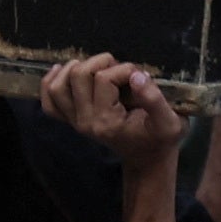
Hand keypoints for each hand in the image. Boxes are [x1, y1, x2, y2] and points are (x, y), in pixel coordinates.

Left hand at [42, 52, 185, 166]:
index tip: (141, 75)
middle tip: (120, 68)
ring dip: (74, 68)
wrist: (148, 159)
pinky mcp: (72, 121)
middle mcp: (86, 122)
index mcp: (108, 121)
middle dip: (100, 62)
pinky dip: (51, 83)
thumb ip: (154, 99)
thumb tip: (136, 75)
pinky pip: (49, 102)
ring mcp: (75, 122)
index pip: (105, 78)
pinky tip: (63, 71)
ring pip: (58, 87)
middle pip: (78, 76)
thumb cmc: (161, 139)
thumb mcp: (170, 121)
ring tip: (97, 66)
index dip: (125, 68)